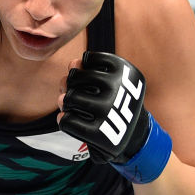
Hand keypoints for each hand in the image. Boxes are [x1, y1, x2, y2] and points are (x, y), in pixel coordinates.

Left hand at [58, 52, 171, 183]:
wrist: (131, 134)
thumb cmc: (113, 101)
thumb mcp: (109, 80)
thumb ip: (87, 68)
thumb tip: (73, 63)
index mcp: (125, 71)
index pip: (88, 59)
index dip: (83, 68)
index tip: (89, 80)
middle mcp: (118, 89)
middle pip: (74, 78)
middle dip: (70, 85)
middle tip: (77, 93)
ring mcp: (108, 111)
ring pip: (68, 98)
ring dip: (65, 103)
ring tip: (74, 107)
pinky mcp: (98, 133)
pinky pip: (66, 121)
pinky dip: (64, 120)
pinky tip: (72, 120)